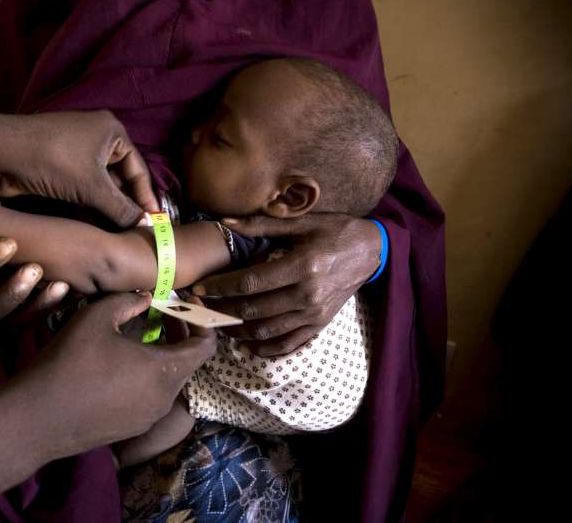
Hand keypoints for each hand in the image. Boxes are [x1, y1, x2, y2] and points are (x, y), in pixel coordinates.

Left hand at [0, 110, 157, 227]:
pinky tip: (96, 225)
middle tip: (137, 230)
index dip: (145, 197)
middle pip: (120, 177)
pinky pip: (82, 186)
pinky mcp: (59, 163)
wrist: (0, 154)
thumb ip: (121, 208)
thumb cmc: (50, 160)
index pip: (137, 169)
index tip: (153, 221)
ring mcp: (76, 149)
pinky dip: (90, 204)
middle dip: (126, 204)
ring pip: (100, 184)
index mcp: (111, 131)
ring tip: (118, 232)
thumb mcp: (91, 188)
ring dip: (108, 207)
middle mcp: (97, 136)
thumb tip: (144, 226)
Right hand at [0, 237, 68, 325]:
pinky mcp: (23, 326)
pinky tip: (71, 293)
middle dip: (12, 289)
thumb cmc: (2, 242)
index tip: (10, 242)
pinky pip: (35, 326)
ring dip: (36, 303)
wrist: (17, 273)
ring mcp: (1, 319)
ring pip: (13, 322)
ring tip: (59, 284)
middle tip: (36, 268)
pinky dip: (51, 310)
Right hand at [32, 292, 215, 452]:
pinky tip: (121, 364)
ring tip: (139, 336)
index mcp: (165, 371)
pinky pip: (152, 396)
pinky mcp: (132, 428)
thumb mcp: (96, 317)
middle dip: (180, 334)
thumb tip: (146, 298)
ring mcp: (149, 417)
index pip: (207, 346)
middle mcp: (165, 399)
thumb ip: (128, 301)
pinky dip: (148, 375)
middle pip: (188, 362)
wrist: (36, 420)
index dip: (202, 321)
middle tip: (160, 313)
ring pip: (169, 380)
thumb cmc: (68, 363)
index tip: (186, 304)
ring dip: (162, 355)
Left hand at [192, 214, 380, 356]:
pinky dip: (265, 349)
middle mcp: (308, 295)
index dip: (220, 287)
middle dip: (222, 310)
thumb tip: (224, 222)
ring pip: (266, 331)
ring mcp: (315, 314)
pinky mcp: (320, 324)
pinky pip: (288, 344)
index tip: (199, 288)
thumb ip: (262, 225)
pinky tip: (247, 346)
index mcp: (302, 266)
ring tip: (218, 323)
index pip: (250, 282)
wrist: (372, 251)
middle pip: (253, 310)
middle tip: (201, 307)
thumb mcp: (303, 222)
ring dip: (237, 331)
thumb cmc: (336, 231)